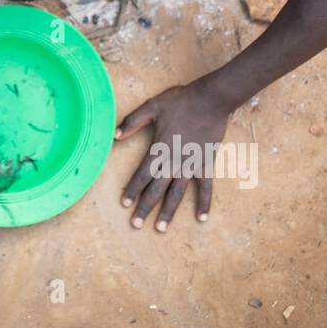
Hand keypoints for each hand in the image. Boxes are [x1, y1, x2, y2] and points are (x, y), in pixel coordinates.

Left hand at [114, 83, 232, 231]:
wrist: (211, 100)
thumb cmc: (181, 101)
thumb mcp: (152, 106)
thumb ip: (133, 121)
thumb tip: (116, 135)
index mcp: (159, 148)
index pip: (142, 174)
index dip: (132, 189)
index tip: (125, 203)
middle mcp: (174, 161)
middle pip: (156, 189)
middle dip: (145, 207)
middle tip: (136, 224)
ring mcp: (191, 165)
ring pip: (177, 193)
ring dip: (168, 211)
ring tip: (161, 228)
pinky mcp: (206, 164)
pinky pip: (205, 187)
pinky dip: (204, 202)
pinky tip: (201, 218)